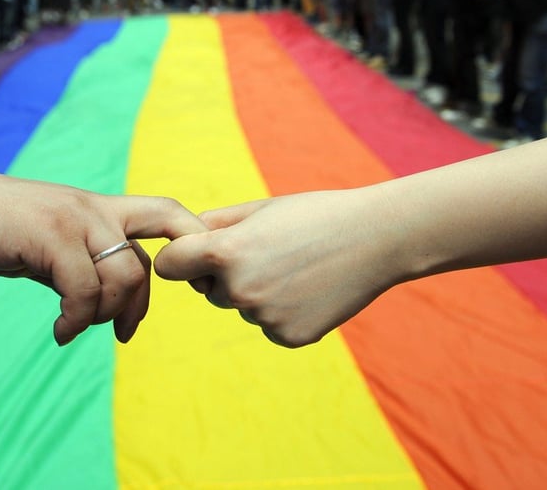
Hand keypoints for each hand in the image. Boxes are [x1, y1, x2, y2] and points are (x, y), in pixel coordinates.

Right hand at [0, 164, 206, 345]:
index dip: (190, 244)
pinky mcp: (50, 235)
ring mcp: (74, 220)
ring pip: (123, 277)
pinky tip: (60, 332)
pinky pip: (84, 290)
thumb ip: (80, 263)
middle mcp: (95, 209)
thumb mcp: (48, 244)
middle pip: (153, 254)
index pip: (167, 215)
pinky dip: (77, 320)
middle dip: (145, 302)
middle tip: (125, 333)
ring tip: (75, 328)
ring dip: (105, 315)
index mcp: (99, 208)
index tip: (185, 286)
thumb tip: (101, 301)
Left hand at [155, 190, 404, 347]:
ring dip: (256, 293)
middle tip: (268, 254)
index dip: (179, 258)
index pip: (169, 266)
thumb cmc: (315, 214)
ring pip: (241, 307)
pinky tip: (309, 289)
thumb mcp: (258, 209)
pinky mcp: (287, 337)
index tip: (194, 254)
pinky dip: (282, 311)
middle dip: (224, 275)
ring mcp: (264, 318)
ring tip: (295, 267)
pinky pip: (267, 325)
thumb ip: (214, 225)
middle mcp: (240, 289)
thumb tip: (179, 241)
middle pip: (207, 290)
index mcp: (225, 252)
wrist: (377, 238)